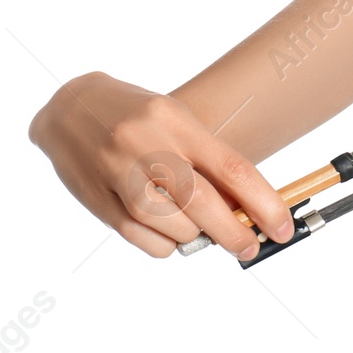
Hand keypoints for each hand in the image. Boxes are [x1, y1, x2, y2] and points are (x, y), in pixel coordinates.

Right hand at [27, 72, 294, 260]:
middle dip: (234, 233)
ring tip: (197, 227)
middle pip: (202, 203)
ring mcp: (118, 173)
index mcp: (178, 123)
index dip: (264, 204)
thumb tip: (247, 210)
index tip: (282, 228)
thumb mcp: (180, 123)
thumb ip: (209, 163)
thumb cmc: (141, 118)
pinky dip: (165, 245)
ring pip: (171, 226)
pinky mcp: (96, 199)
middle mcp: (148, 146)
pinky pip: (140, 238)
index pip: (233, 168)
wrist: (69, 106)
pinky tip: (170, 234)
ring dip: (194, 236)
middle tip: (249, 247)